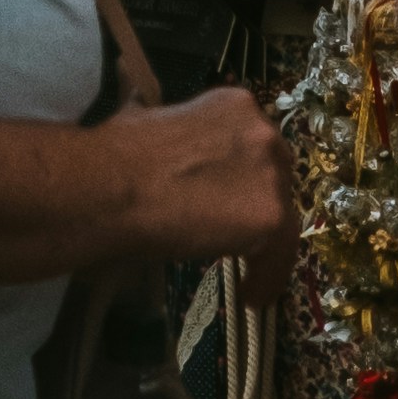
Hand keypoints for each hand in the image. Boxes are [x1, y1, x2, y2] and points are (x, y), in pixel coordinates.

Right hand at [116, 88, 291, 278]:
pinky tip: (248, 295)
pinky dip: (265, 279)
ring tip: (243, 271)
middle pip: (278, 180)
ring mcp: (272, 175)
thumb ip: (177, 127)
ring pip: (282, 221)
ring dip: (263, 247)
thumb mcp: (152, 118)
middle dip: (259, 206)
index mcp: (235, 103)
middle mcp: (262, 132)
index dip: (245, 176)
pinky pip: (278, 257)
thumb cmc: (121, 152)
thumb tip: (159, 128)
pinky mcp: (273, 217)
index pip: (258, 147)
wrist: (115, 185)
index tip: (231, 198)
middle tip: (237, 232)